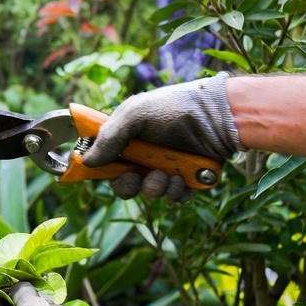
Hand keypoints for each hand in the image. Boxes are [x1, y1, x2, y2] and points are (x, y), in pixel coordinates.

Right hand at [82, 73, 241, 200]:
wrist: (218, 117)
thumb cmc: (174, 107)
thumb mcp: (135, 114)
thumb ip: (109, 138)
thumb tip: (86, 162)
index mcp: (128, 137)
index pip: (105, 159)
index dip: (101, 168)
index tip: (102, 170)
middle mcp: (144, 155)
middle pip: (123, 183)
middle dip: (128, 185)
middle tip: (136, 177)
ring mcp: (165, 169)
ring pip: (149, 193)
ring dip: (156, 187)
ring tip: (168, 174)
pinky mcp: (186, 181)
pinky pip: (173, 198)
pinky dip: (176, 192)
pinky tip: (183, 178)